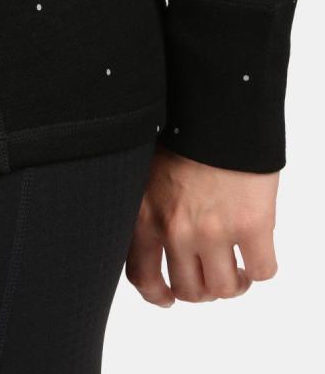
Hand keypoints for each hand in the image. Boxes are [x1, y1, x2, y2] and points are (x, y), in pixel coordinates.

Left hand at [126, 145, 278, 305]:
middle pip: (190, 290)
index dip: (157, 293)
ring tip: (239, 266)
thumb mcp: (146, 170)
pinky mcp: (252, 225)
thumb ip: (149, 204)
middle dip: (203, 288)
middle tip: (213, 272)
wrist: (216, 110)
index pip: (142, 275)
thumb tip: (157, 234)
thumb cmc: (181, 133)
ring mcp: (215, 231)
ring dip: (234, 282)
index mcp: (145, 214)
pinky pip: (263, 269)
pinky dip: (261, 267)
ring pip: (225, 287)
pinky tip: (258, 252)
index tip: (168, 296)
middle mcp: (176, 230)